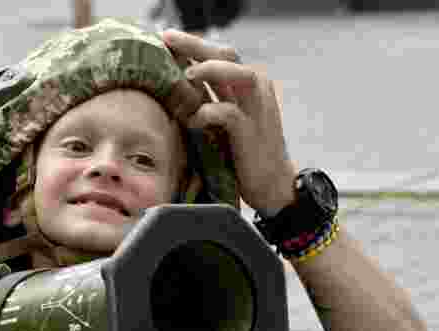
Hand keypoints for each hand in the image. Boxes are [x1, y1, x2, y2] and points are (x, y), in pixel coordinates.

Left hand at [161, 29, 297, 215]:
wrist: (271, 184)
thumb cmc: (243, 153)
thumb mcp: (225, 121)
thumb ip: (208, 101)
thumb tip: (176, 87)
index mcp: (247, 85)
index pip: (221, 53)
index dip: (194, 44)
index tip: (166, 37)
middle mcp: (255, 90)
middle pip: (226, 55)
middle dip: (195, 45)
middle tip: (167, 39)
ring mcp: (257, 109)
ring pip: (237, 74)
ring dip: (210, 70)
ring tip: (186, 74)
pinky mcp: (252, 132)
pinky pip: (229, 114)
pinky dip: (209, 112)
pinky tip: (193, 120)